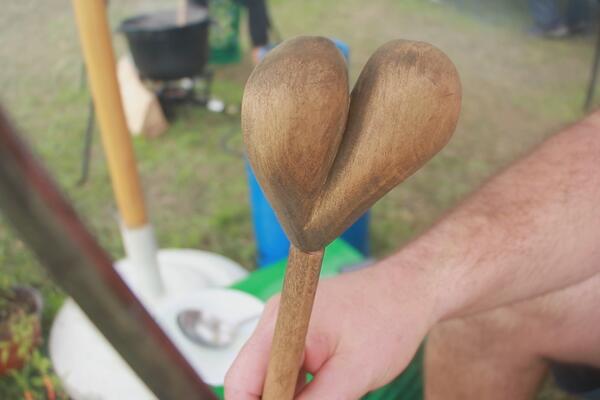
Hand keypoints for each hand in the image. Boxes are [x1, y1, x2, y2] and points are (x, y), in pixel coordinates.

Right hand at [225, 259, 437, 398]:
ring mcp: (287, 326)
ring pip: (271, 378)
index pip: (242, 381)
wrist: (410, 290)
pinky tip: (326, 391)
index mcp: (281, 325)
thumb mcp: (354, 373)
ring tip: (331, 391)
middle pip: (253, 380)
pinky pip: (287, 369)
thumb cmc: (389, 319)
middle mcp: (276, 322)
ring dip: (291, 398)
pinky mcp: (300, 332)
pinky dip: (301, 389)